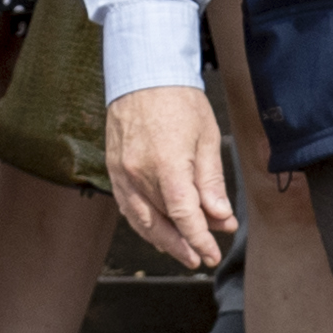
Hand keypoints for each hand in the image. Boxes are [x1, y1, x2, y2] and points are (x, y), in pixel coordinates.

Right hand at [105, 82, 237, 269]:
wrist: (143, 74)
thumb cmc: (178, 101)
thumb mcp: (207, 138)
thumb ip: (211, 181)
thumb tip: (220, 215)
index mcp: (167, 165)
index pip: (184, 216)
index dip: (199, 239)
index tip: (212, 254)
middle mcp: (139, 173)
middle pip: (163, 222)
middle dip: (184, 245)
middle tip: (202, 258)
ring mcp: (122, 173)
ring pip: (142, 220)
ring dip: (163, 240)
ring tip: (183, 251)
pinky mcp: (113, 169)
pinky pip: (127, 206)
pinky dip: (143, 223)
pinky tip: (157, 231)